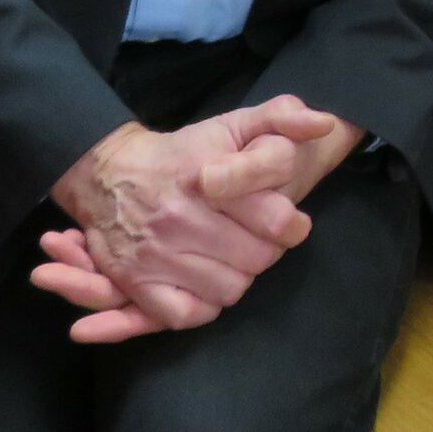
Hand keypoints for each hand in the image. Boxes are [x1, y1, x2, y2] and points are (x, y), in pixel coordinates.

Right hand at [33, 95, 335, 342]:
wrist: (108, 172)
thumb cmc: (184, 152)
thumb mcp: (233, 123)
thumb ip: (283, 117)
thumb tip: (324, 123)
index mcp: (209, 178)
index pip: (275, 218)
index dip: (291, 224)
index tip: (288, 221)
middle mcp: (179, 217)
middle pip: (257, 259)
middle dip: (266, 251)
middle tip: (257, 239)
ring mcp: (155, 253)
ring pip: (228, 289)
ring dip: (237, 277)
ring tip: (231, 257)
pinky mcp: (136, 282)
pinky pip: (188, 314)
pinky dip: (203, 304)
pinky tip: (205, 281)